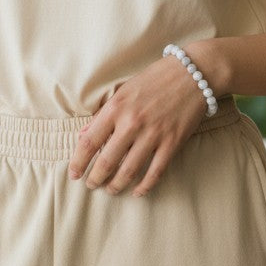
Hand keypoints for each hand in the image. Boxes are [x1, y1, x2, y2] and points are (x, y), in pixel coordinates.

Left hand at [68, 54, 209, 196]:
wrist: (192, 74)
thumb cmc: (154, 80)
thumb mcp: (123, 91)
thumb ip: (103, 114)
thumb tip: (82, 136)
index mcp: (116, 108)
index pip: (89, 142)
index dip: (78, 162)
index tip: (74, 174)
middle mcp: (132, 123)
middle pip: (107, 161)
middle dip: (96, 178)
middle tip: (91, 185)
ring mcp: (153, 134)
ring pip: (129, 171)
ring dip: (116, 185)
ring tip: (111, 190)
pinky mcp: (172, 143)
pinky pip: (155, 172)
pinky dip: (145, 186)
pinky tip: (137, 192)